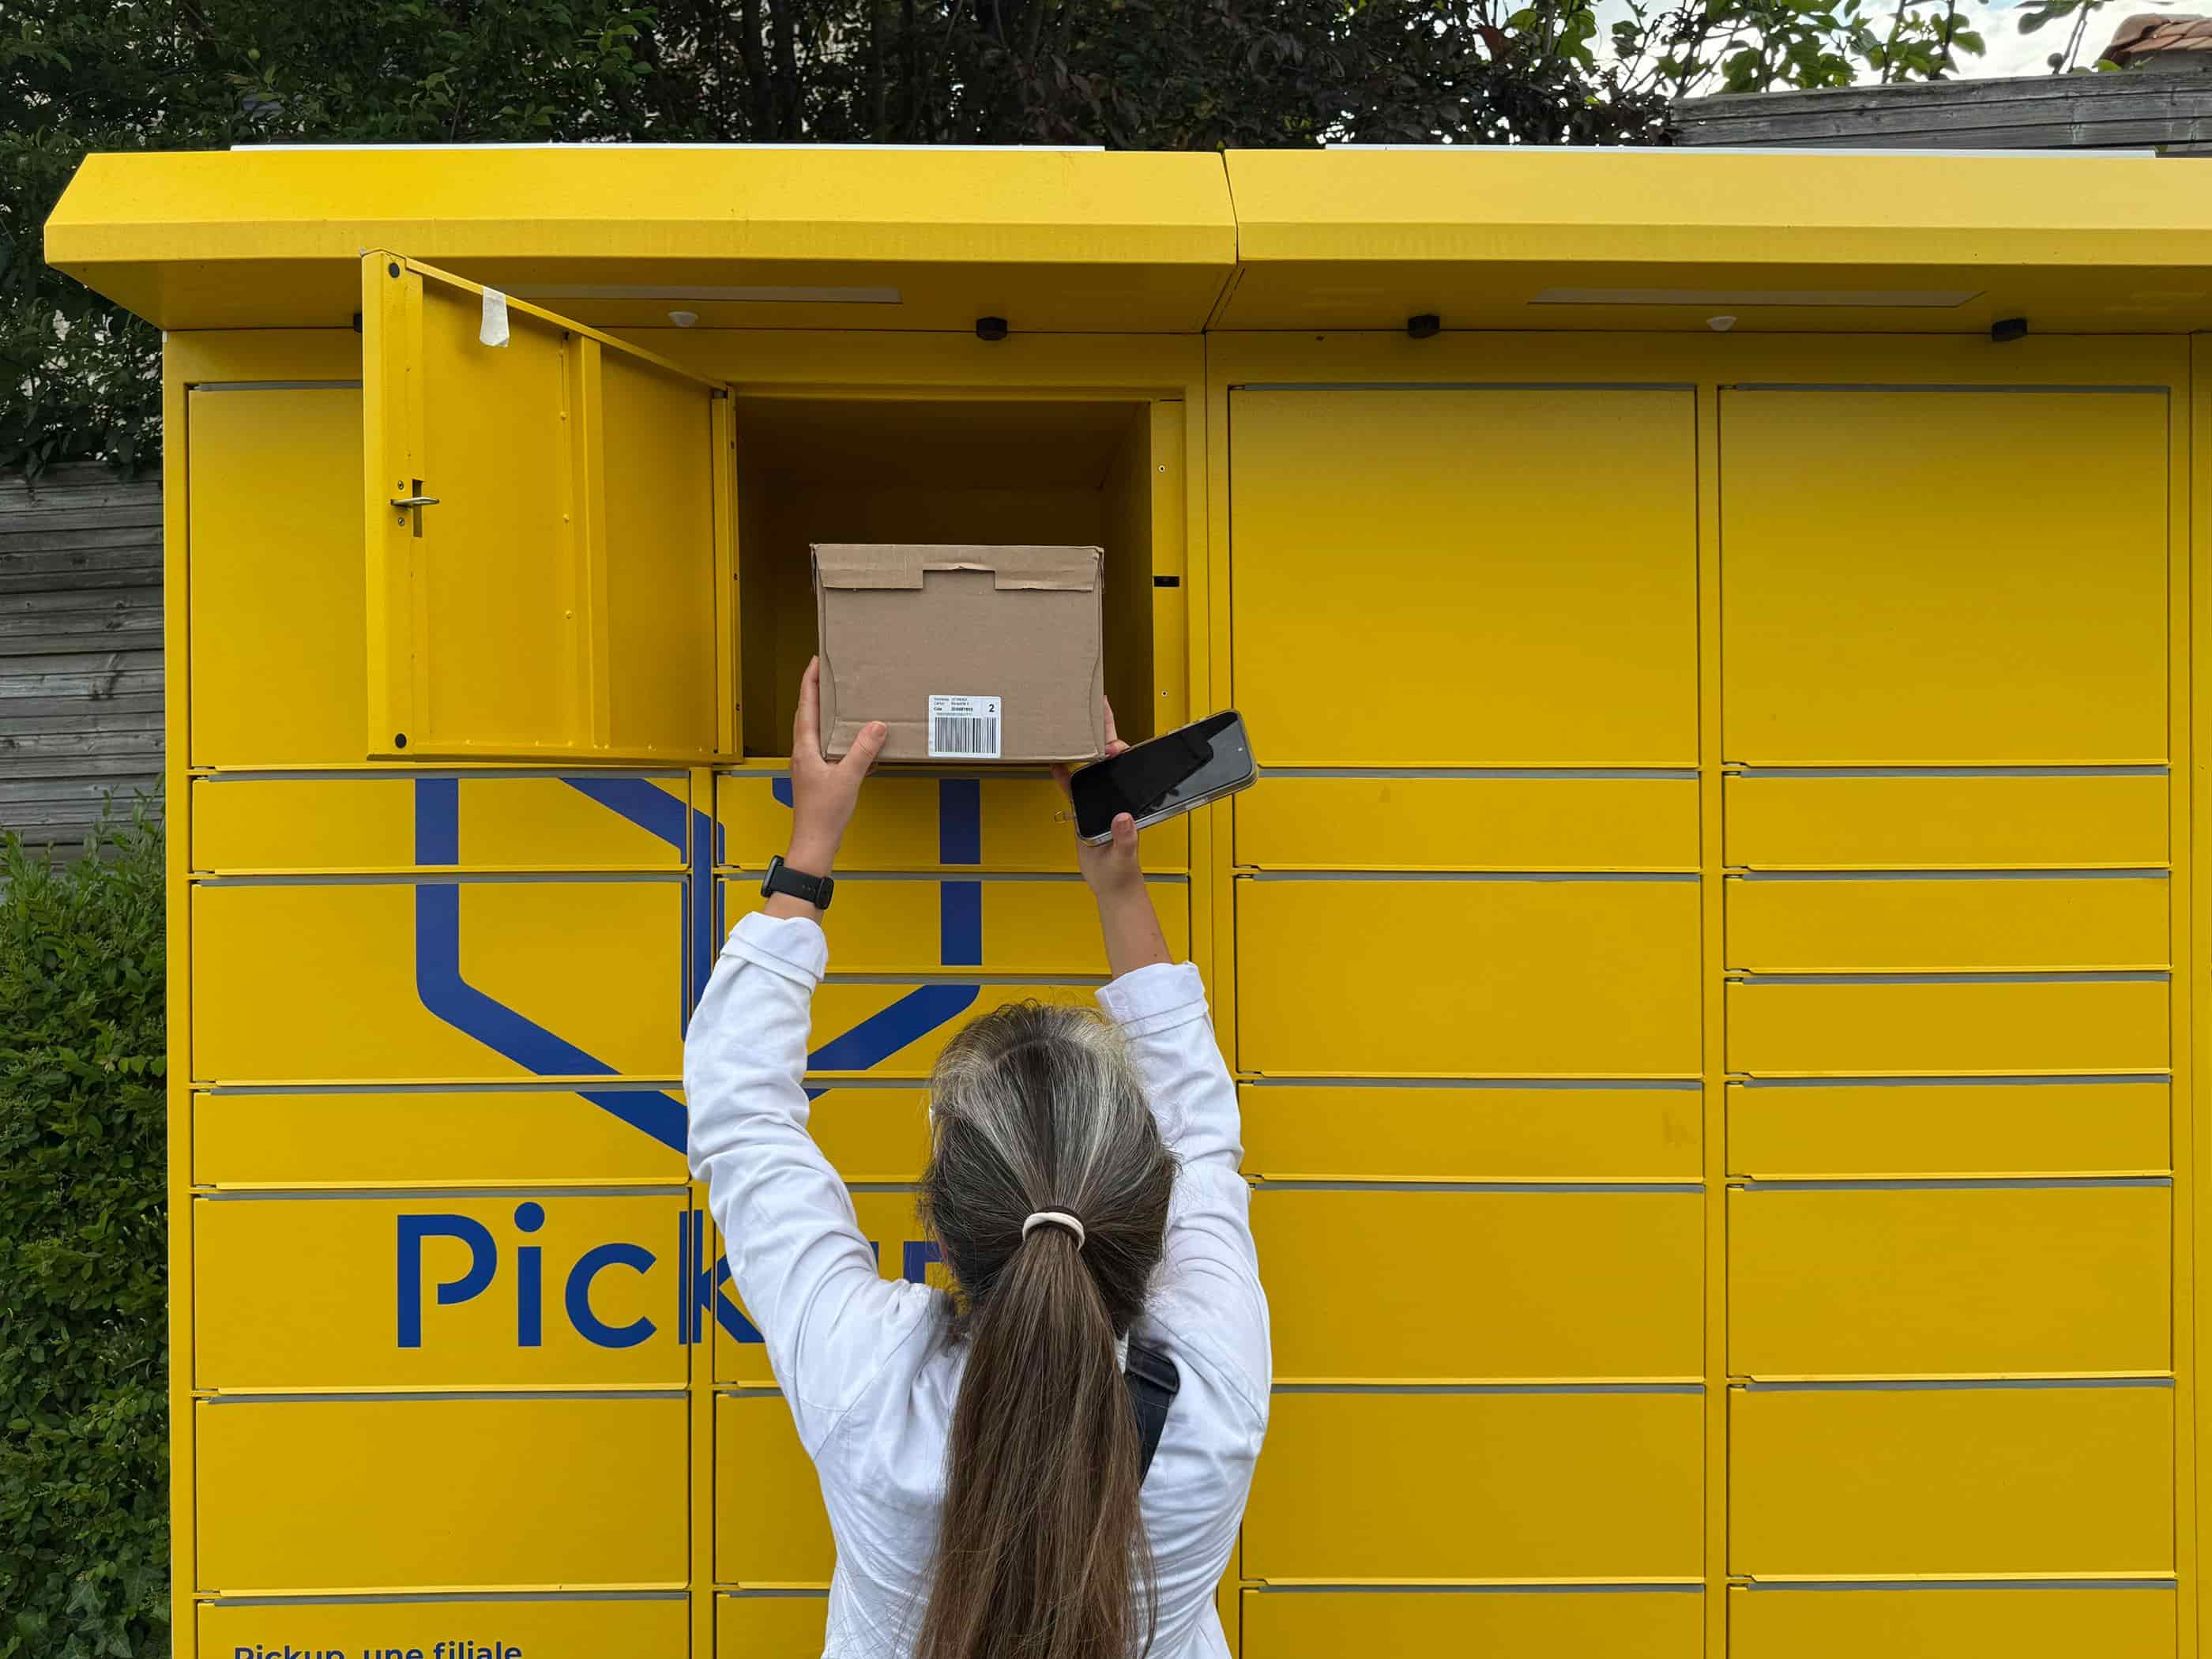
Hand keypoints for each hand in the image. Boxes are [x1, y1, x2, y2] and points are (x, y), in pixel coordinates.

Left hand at [784, 656, 885, 879]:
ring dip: (824, 712)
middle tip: (827, 673)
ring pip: (814, 730)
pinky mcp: (816, 776)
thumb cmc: (824, 815)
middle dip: (815, 692)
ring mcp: (808, 765)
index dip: (810, 682)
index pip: (806, 706)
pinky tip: (850, 738)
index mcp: (804, 749)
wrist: (815, 843)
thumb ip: (863, 751)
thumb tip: (876, 725)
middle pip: (807, 714)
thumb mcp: (848, 779)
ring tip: (838, 699)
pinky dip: (835, 735)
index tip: (816, 662)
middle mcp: (802, 753)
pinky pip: (824, 746)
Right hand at [1053, 699, 1169, 976]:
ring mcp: (1098, 797)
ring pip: (1090, 763)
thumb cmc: (1123, 870)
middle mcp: (1114, 792)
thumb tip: (1124, 818)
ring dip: (1084, 742)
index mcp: (1127, 798)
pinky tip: (1053, 757)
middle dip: (1104, 728)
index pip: (1125, 765)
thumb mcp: (1125, 854)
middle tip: (1097, 702)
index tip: (1111, 740)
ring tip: (1075, 717)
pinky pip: (1071, 784)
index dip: (1118, 748)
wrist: (1110, 884)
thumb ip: (1125, 837)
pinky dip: (1062, 771)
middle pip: (1109, 755)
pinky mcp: (1083, 806)